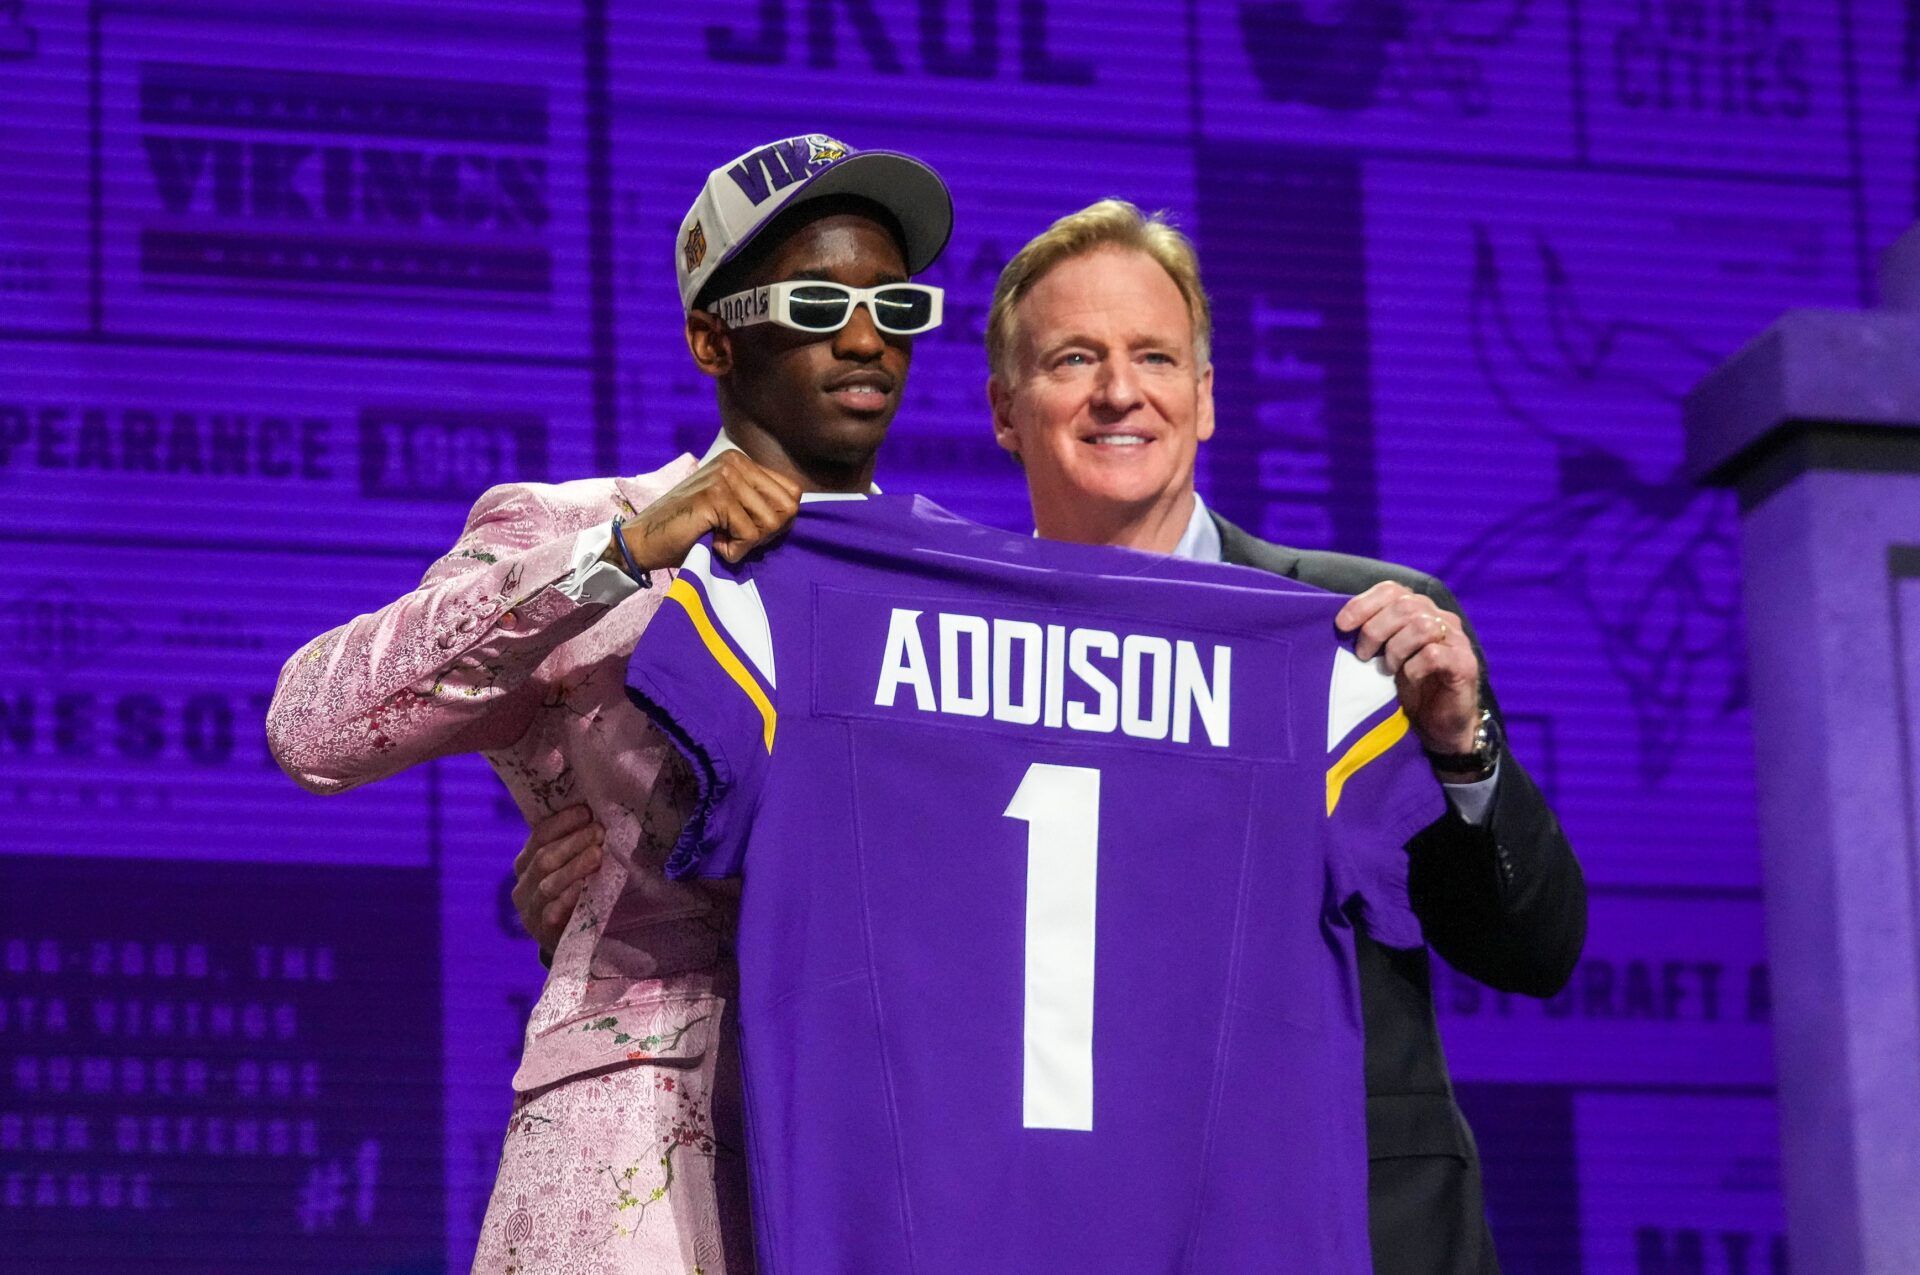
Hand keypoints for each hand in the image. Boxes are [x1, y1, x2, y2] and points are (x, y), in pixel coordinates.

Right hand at [511, 805, 603, 956]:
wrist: (563, 939)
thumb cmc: (566, 894)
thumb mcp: (562, 868)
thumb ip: (569, 846)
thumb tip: (593, 816)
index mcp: (525, 863)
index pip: (538, 836)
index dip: (562, 823)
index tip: (585, 811)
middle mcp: (523, 884)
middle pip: (544, 858)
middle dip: (573, 842)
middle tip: (598, 831)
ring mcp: (530, 909)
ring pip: (548, 884)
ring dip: (574, 867)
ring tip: (597, 854)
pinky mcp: (543, 930)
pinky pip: (552, 912)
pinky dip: (567, 898)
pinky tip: (582, 887)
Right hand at [618, 450, 803, 569]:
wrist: (643, 540)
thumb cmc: (690, 531)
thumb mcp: (732, 508)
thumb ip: (760, 503)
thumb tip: (797, 511)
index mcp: (741, 461)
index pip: (793, 492)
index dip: (778, 521)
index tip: (749, 531)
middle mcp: (735, 462)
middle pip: (788, 507)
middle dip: (767, 533)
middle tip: (736, 538)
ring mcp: (724, 477)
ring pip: (770, 523)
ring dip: (748, 544)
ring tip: (720, 539)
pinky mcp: (714, 497)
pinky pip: (749, 535)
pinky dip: (734, 551)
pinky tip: (712, 543)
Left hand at [1335, 582, 1480, 757]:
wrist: (1440, 726)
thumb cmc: (1409, 688)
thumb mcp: (1384, 657)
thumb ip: (1372, 636)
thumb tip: (1340, 625)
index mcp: (1420, 610)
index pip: (1391, 590)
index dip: (1363, 603)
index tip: (1342, 625)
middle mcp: (1440, 618)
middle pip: (1404, 605)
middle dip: (1375, 629)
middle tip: (1362, 655)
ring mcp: (1455, 640)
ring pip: (1421, 626)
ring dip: (1395, 648)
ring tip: (1388, 669)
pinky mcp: (1464, 664)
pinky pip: (1433, 654)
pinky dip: (1413, 667)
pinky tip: (1408, 678)